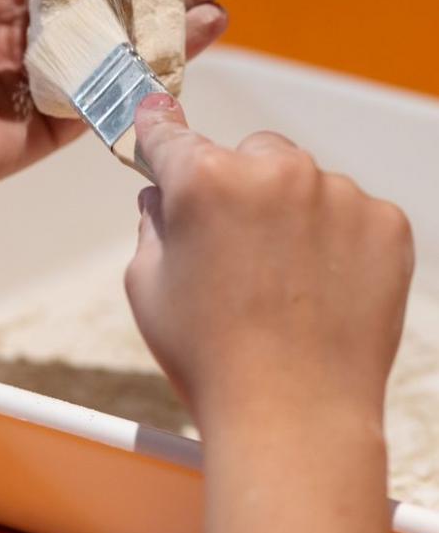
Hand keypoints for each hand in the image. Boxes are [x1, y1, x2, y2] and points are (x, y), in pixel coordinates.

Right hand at [125, 95, 413, 431]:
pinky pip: (351, 213)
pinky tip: (319, 289)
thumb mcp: (147, 286)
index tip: (157, 115)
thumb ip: (152, 224)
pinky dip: (336, 240)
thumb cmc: (212, 358)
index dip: (157, 128)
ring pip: (304, 183)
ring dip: (291, 214)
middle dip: (238, 186)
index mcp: (206, 181)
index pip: (171, 135)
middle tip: (233, 249)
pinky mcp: (385, 224)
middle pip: (249, 154)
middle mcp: (275, 173)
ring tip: (282, 284)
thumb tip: (163, 196)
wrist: (295, 418)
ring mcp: (338, 196)